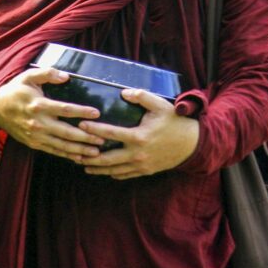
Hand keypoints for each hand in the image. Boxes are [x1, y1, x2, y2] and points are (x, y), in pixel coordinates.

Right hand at [0, 67, 104, 160]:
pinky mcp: (34, 143)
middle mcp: (38, 122)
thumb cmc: (16, 90)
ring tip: (96, 152)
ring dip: (80, 149)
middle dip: (86, 136)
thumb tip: (66, 76)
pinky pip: (53, 151)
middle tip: (103, 138)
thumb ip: (47, 73)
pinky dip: (67, 155)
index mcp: (38, 105)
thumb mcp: (28, 76)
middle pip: (66, 131)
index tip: (97, 113)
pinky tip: (80, 158)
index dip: (81, 111)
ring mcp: (36, 135)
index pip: (64, 109)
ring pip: (62, 145)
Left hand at [77, 89, 198, 179]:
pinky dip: (112, 174)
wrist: (193, 145)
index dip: (94, 129)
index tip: (80, 125)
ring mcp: (141, 165)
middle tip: (74, 152)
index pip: (110, 133)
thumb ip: (141, 97)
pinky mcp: (145, 171)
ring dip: (97, 168)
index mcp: (139, 136)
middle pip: (107, 158)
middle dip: (89, 156)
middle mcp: (138, 154)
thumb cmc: (175, 122)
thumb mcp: (160, 105)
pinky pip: (125, 175)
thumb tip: (123, 92)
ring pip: (114, 170)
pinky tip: (103, 171)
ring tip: (83, 165)